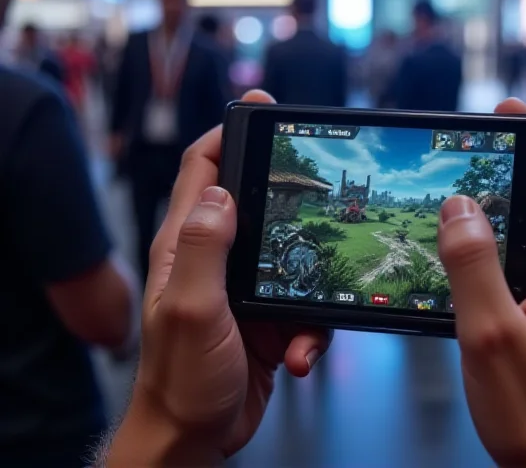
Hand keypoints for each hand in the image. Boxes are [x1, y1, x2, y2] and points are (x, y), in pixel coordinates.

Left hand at [107, 90, 331, 465]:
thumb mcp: (192, 310)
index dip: (227, 132)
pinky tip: (301, 354)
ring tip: (307, 318)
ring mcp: (245, 287)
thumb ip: (203, 249)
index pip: (201, 171)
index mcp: (186, 246)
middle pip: (256, 202)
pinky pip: (306, 305)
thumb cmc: (181, 379)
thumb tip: (220, 193)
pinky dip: (312, 330)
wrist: (195, 435)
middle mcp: (215, 258)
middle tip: (326, 190)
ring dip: (312, 281)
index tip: (261, 109)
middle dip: (292, 196)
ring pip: (294, 256)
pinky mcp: (269, 316)